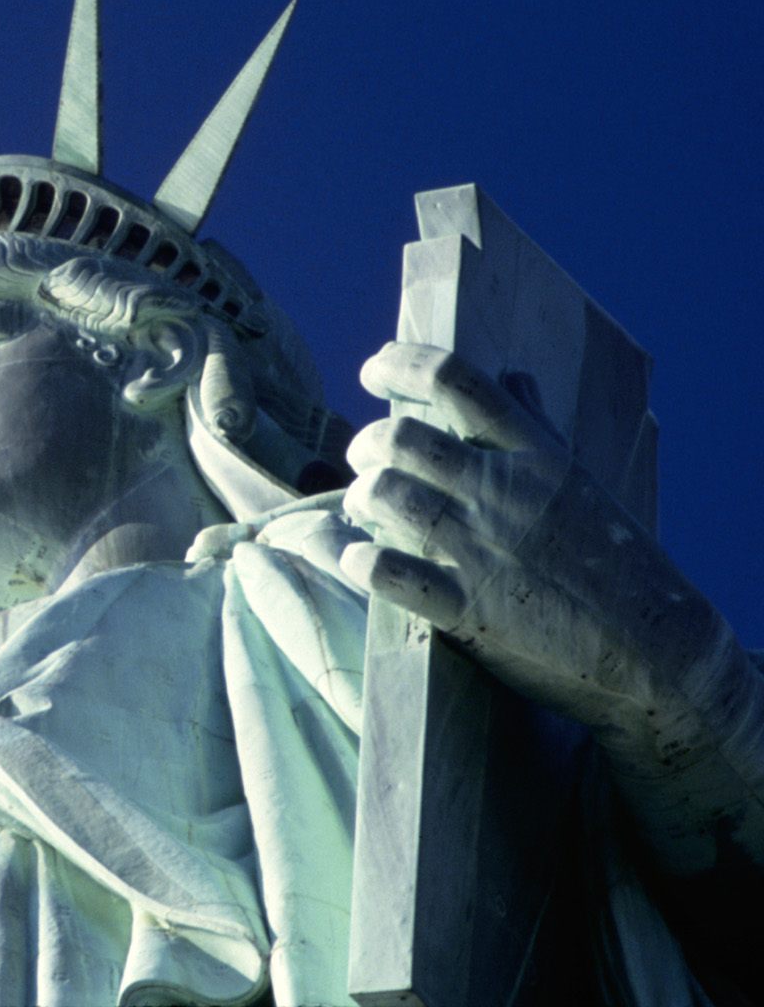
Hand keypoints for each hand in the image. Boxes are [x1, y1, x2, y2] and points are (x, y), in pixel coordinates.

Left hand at [338, 341, 707, 735]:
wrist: (657, 648)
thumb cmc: (616, 559)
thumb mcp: (578, 479)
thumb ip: (535, 426)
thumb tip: (511, 376)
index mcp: (532, 453)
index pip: (455, 380)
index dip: (401, 364)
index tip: (373, 370)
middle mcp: (501, 491)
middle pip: (400, 437)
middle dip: (365, 444)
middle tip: (365, 461)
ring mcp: (481, 548)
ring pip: (383, 494)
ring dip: (357, 498)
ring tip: (359, 510)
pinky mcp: (466, 608)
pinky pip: (385, 571)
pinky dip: (354, 559)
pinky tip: (354, 557)